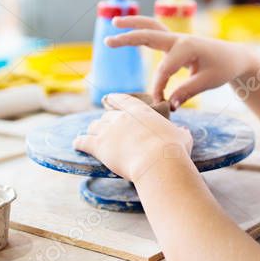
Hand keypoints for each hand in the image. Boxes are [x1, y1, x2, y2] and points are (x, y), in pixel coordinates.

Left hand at [74, 93, 192, 180]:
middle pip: (107, 116)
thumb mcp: (181, 137)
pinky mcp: (99, 146)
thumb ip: (180, 132)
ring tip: (90, 135)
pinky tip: (76, 144)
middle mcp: (121, 118)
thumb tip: (183, 131)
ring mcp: (109, 131)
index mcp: (140, 111)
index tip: (109, 99)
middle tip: (105, 127)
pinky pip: (83, 142)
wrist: (159, 162)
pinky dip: (79, 143)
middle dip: (106, 121)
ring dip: (93, 131)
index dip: (115, 99)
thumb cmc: (173, 149)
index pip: (123, 100)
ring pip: (94, 127)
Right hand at [106, 16, 259, 107]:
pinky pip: (155, 32)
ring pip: (151, 27)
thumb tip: (170, 104)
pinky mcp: (175, 42)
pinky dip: (141, 29)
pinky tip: (127, 29)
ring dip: (132, 24)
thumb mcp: (209, 81)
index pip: (165, 69)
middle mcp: (179, 39)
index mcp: (187, 47)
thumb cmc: (223, 68)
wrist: (234, 57)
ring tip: (113, 22)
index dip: (159, 87)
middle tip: (108, 40)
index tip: (159, 103)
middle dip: (129, 38)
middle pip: (149, 35)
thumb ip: (188, 91)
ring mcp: (176, 38)